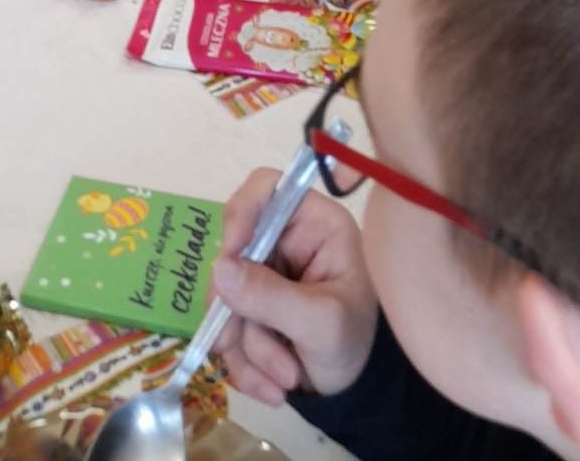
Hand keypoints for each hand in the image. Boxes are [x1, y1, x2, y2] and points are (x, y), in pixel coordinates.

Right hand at [211, 173, 379, 406]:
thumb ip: (274, 297)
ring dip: (249, 348)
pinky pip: (228, 329)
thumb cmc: (356, 341)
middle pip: (233, 252)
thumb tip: (220, 269)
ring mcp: (264, 275)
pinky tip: (273, 389)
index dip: (241, 213)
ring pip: (227, 299)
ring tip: (285, 378)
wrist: (359, 391)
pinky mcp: (251, 308)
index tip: (230, 257)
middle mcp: (284, 241)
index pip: (266, 188)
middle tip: (241, 343)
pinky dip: (245, 365)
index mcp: (314, 224)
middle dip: (240, 311)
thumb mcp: (323, 322)